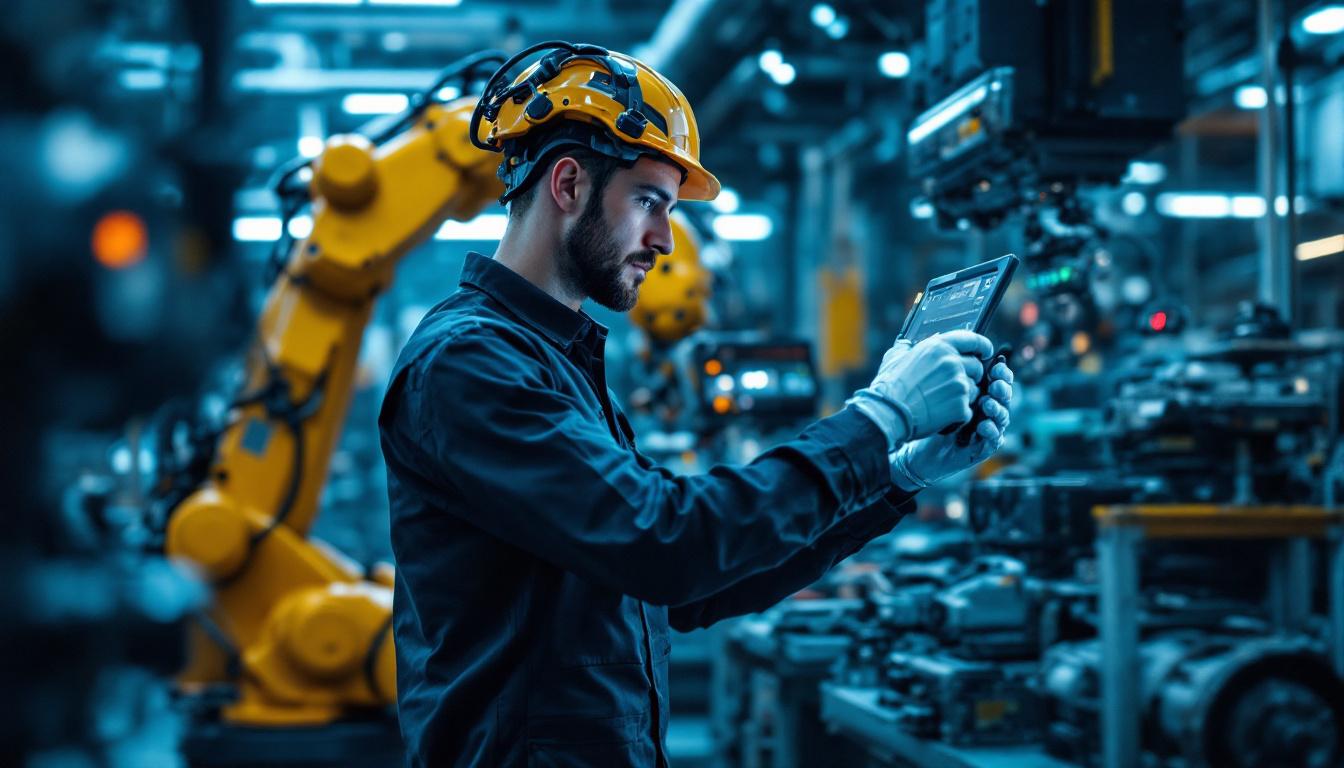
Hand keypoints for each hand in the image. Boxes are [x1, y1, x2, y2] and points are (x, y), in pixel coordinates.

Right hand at [847, 331, 992, 449]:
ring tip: (941, 402)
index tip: (985, 353)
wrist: (887, 413)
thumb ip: (907, 348)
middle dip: (970, 376)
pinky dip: (957, 415)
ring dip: (963, 397)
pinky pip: (968, 410)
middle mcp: (953, 363)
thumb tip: (907, 345)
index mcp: (939, 346)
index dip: (983, 347)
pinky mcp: (961, 407)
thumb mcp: (894, 357)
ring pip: (975, 390)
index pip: (973, 340)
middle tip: (953, 386)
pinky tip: (940, 415)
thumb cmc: (888, 386)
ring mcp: (959, 385)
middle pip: (977, 367)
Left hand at [890, 359, 1013, 490]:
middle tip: (994, 384)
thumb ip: (937, 366)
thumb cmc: (924, 414)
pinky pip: (994, 439)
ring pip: (1002, 416)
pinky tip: (983, 425)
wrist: (914, 445)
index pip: (997, 377)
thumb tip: (938, 339)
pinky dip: (992, 431)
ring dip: (997, 408)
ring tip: (986, 404)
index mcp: (977, 391)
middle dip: (1003, 388)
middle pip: (1004, 395)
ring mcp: (985, 427)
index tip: (995, 364)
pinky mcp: (981, 447)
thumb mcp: (930, 387)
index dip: (1001, 371)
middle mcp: (985, 408)